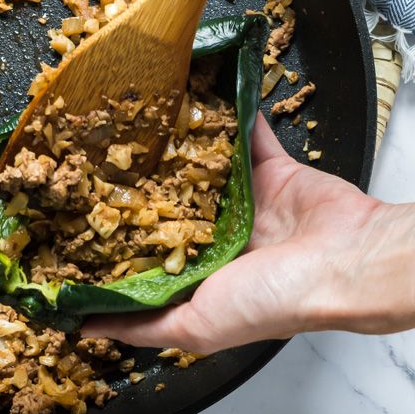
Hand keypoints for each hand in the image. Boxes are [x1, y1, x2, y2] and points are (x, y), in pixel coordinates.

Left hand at [82, 116, 414, 352]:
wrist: (345, 263)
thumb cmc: (274, 302)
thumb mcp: (194, 329)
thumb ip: (140, 326)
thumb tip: (83, 328)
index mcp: (198, 279)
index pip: (142, 256)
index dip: (108, 238)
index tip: (69, 216)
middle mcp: (218, 240)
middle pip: (164, 205)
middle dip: (132, 183)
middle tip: (89, 152)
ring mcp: (244, 202)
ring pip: (198, 164)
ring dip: (172, 139)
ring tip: (133, 112)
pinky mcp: (270, 170)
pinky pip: (244, 134)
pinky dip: (227, 107)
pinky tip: (197, 84)